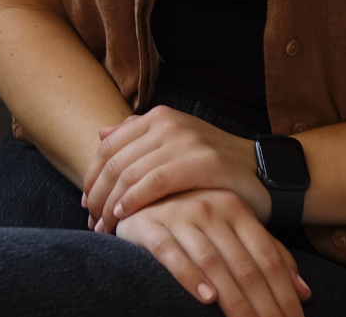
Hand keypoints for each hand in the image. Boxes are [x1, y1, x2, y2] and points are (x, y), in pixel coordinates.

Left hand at [83, 106, 268, 233]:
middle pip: (116, 161)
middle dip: (97, 194)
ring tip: (104, 227)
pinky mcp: (203, 161)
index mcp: (158, 117)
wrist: (261, 173)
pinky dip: (134, 200)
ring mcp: (186, 140)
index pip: (109, 146)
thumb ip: (138, 137)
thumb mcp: (174, 146)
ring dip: (111, 204)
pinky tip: (123, 216)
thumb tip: (101, 133)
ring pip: (131, 173)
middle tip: (91, 221)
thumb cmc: (212, 167)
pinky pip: (157, 182)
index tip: (85, 203)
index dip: (92, 176)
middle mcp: (168, 123)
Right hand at [116, 189, 309, 316]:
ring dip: (234, 299)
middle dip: (264, 307)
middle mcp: (210, 207)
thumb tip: (304, 292)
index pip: (268, 256)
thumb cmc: (192, 218)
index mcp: (235, 207)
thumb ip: (267, 252)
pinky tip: (206, 298)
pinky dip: (189, 276)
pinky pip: (171, 253)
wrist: (138, 195)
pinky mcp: (149, 225)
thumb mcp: (232, 227)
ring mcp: (179, 214)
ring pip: (213, 263)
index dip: (285, 294)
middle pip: (244, 265)